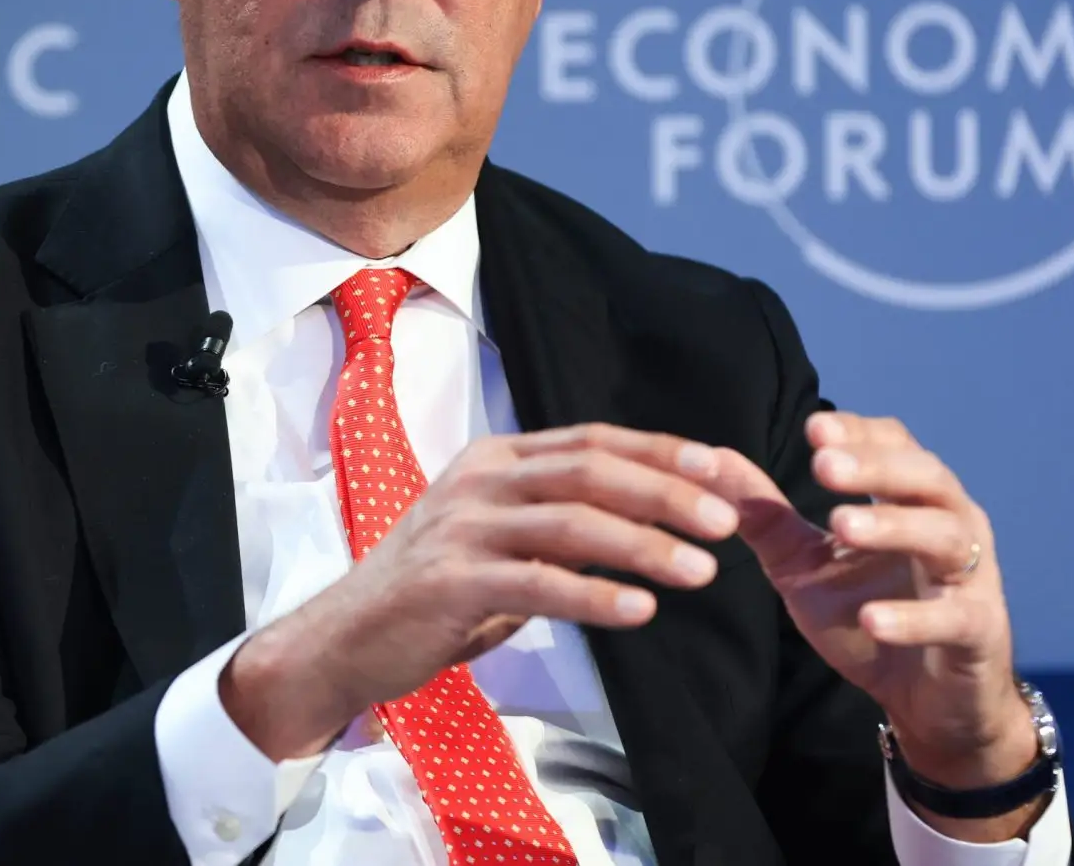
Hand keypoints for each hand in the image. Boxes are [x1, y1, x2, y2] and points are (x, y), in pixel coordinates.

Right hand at [221, 423, 738, 759]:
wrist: (346, 635)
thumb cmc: (432, 591)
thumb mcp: (497, 537)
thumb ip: (557, 520)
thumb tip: (645, 515)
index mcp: (496, 458)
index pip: (592, 439)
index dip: (661, 450)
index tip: (722, 468)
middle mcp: (481, 479)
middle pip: (591, 470)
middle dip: (668, 492)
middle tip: (727, 520)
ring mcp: (463, 527)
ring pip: (572, 522)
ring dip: (646, 545)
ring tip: (702, 571)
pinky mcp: (452, 580)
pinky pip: (538, 583)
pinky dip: (594, 596)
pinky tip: (640, 610)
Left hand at [676, 411, 1045, 839]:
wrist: (928, 702)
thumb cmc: (868, 615)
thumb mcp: (805, 564)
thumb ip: (766, 515)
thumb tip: (715, 458)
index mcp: (911, 499)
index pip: (895, 445)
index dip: (858, 434)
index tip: (813, 430)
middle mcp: (951, 524)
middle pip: (926, 477)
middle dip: (875, 467)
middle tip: (822, 466)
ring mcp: (971, 578)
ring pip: (945, 536)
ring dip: (893, 527)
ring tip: (840, 526)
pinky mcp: (978, 633)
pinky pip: (954, 618)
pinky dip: (913, 618)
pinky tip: (871, 619)